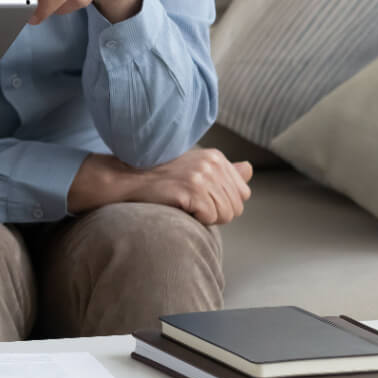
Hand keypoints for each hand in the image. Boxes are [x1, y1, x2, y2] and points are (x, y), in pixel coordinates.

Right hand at [111, 148, 253, 225]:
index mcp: (216, 157)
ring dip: (206, 218)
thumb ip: (224, 172)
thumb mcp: (196, 169)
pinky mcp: (192, 189)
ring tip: (185, 205)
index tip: (201, 198)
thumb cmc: (161, 177)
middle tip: (191, 203)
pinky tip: (180, 207)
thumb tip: (249, 168)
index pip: (243, 193)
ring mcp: (202, 176)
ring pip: (225, 215)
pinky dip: (196, 220)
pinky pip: (210, 218)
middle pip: (236, 207)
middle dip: (216, 213)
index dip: (223, 203)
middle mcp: (212, 163)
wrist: (129, 179)